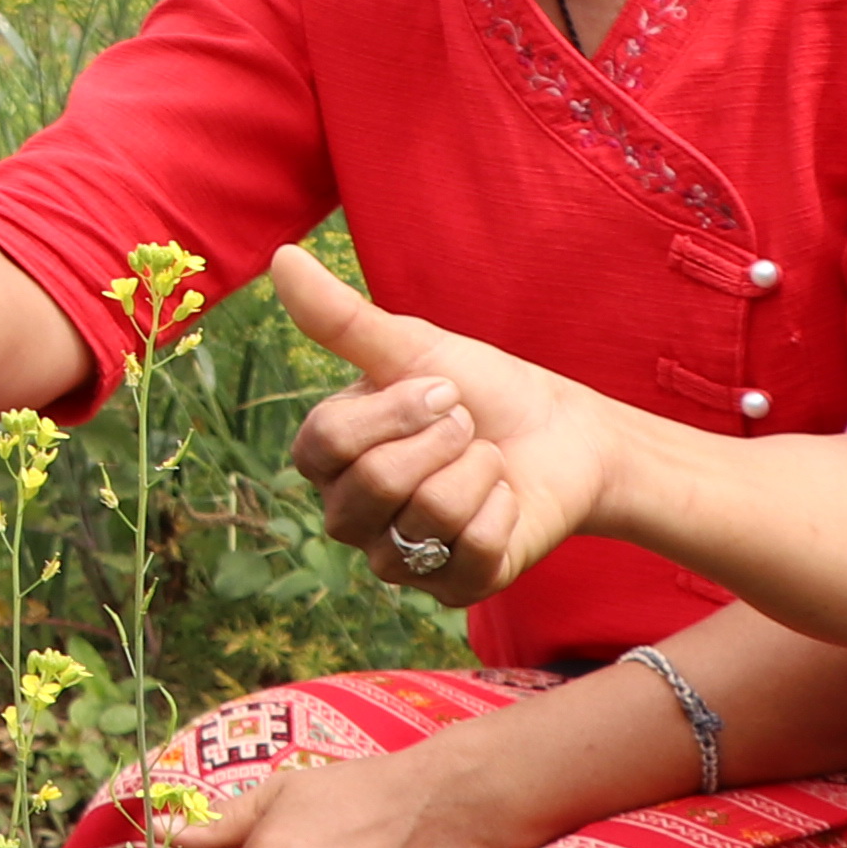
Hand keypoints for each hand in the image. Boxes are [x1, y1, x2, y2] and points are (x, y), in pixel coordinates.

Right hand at [268, 247, 625, 606]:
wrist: (564, 434)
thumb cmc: (481, 388)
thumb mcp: (414, 348)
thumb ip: (341, 317)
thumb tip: (282, 258)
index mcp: (329, 458)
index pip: (326, 445)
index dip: (394, 412)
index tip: (442, 389)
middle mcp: (351, 515)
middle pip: (371, 487)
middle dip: (442, 441)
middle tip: (469, 426)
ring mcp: (399, 558)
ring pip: (425, 518)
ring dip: (479, 473)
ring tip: (489, 462)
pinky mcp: (453, 589)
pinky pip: (470, 553)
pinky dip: (503, 512)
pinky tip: (506, 501)